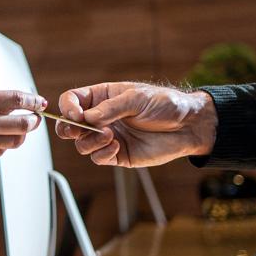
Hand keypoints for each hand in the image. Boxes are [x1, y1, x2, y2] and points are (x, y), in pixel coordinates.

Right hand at [0, 88, 46, 166]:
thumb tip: (9, 103)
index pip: (18, 99)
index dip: (34, 101)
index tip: (40, 103)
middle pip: (24, 124)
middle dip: (34, 122)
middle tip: (35, 119)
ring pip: (15, 142)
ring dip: (21, 136)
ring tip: (18, 131)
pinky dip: (3, 146)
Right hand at [56, 82, 216, 166]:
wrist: (187, 126)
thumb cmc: (164, 104)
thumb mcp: (136, 98)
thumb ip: (110, 109)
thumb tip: (86, 118)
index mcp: (102, 98)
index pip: (72, 101)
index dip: (68, 108)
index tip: (76, 115)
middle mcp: (101, 118)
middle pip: (69, 126)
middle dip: (68, 129)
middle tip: (79, 129)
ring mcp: (108, 137)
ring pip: (82, 145)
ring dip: (90, 142)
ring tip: (110, 136)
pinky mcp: (117, 155)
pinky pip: (98, 158)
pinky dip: (102, 153)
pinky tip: (116, 146)